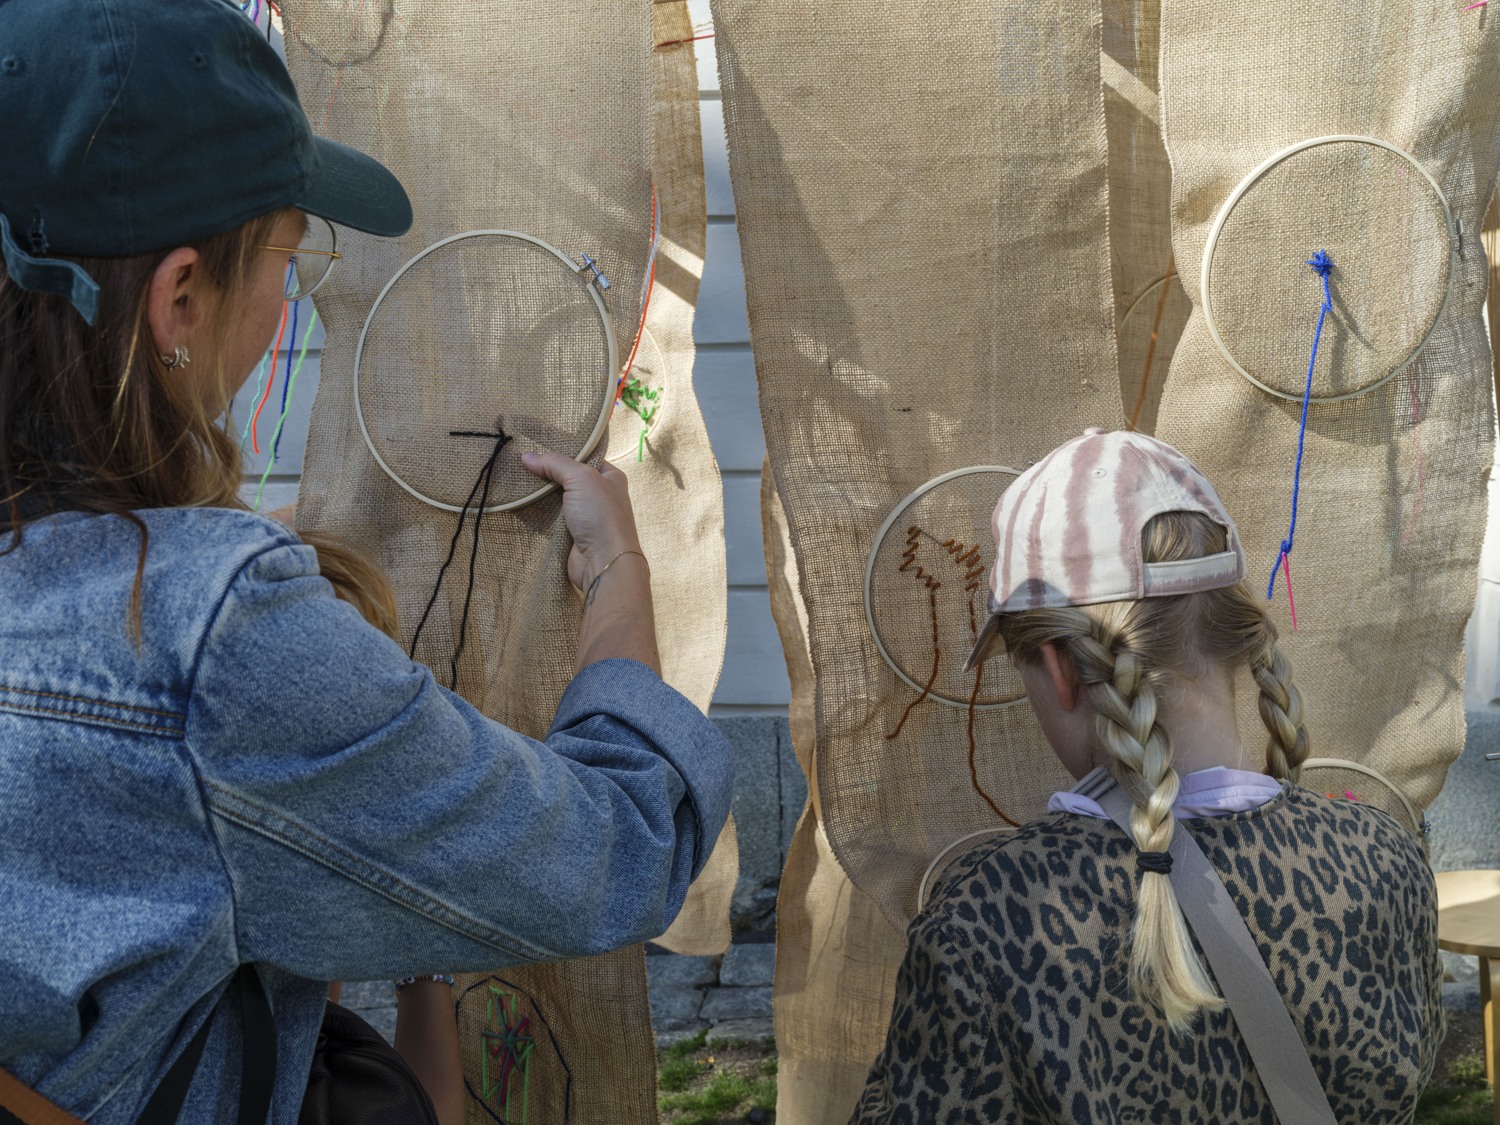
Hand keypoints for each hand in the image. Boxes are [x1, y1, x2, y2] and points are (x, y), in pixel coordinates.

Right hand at [522, 450, 643, 591]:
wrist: (603, 563)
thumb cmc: (600, 515)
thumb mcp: (581, 478)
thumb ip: (555, 464)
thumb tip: (527, 456)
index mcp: (610, 477)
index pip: (584, 457)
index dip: (563, 451)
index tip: (537, 447)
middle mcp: (600, 495)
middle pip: (568, 478)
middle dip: (547, 473)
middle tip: (521, 463)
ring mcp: (585, 516)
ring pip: (557, 499)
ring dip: (539, 494)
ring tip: (515, 481)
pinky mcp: (571, 534)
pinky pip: (551, 518)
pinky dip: (538, 513)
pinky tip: (520, 503)